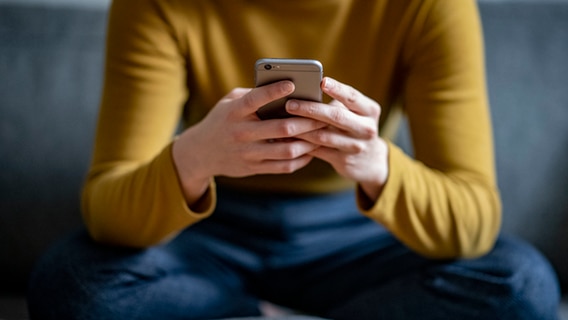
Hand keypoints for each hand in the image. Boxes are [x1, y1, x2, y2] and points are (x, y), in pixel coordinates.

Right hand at [172, 81, 326, 202]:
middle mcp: (241, 133)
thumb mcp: (229, 102)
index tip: (292, 83)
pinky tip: (310, 151)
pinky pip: (283, 167)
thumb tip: (283, 88)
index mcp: (234, 112)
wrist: (200, 153)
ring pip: (286, 150)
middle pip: (281, 129)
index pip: (255, 99)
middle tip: (323, 115)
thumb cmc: (222, 120)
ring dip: (308, 142)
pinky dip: (301, 159)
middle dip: (306, 122)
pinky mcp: (253, 168)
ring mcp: (248, 153)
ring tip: (321, 133)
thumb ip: (252, 94)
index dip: (274, 91)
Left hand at [286, 77, 388, 200]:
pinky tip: (288, 138)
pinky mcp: (343, 161)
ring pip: (323, 136)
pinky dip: (301, 144)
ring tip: (283, 121)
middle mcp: (366, 128)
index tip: (322, 81)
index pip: (352, 97)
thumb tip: (305, 92)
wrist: (371, 161)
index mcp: (370, 111)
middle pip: (336, 116)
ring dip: (301, 128)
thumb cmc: (355, 127)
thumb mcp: (356, 114)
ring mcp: (355, 146)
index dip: (337, 89)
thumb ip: (338, 104)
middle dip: (310, 110)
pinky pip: (318, 151)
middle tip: (290, 104)